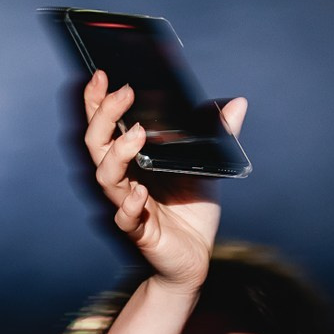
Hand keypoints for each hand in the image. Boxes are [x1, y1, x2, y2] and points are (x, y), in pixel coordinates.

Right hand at [81, 72, 246, 292]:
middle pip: (96, 144)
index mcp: (132, 159)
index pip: (105, 125)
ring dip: (117, 153)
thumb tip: (237, 103)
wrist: (196, 258)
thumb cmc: (191, 210)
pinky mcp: (139, 232)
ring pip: (106, 177)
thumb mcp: (207, 166)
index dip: (97, 101)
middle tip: (123, 92)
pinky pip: (125, 218)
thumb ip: (219, 134)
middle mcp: (124, 179)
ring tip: (136, 134)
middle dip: (104, 115)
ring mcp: (128, 205)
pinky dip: (130, 206)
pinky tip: (141, 193)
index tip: (102, 75)